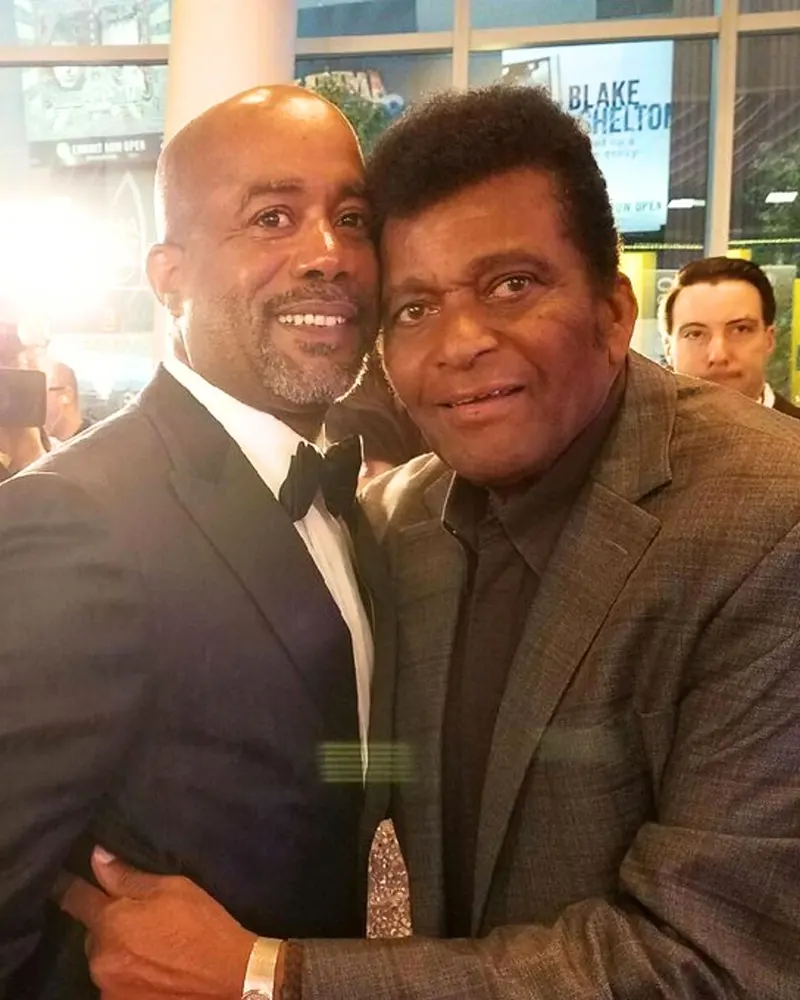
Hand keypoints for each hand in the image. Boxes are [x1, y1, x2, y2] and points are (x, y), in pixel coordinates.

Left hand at [59, 848, 256, 998]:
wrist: (230, 977)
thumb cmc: (203, 925)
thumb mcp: (172, 888)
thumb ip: (128, 876)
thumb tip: (97, 857)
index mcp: (110, 923)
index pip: (75, 898)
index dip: (71, 885)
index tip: (70, 880)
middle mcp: (99, 958)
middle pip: (93, 932)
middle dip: (110, 924)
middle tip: (141, 920)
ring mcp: (108, 988)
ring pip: (105, 959)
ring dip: (119, 951)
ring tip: (153, 947)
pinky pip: (115, 982)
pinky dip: (129, 974)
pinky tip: (154, 968)